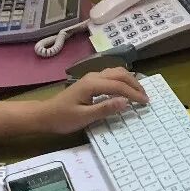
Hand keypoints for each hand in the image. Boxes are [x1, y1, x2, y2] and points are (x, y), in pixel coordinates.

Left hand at [0, 68, 148, 146]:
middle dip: (135, 84)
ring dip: (130, 80)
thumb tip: (125, 102)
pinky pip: (111, 75)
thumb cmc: (62, 118)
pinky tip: (125, 87)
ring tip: (139, 92)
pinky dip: (122, 79)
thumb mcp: (83, 117)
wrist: (44, 115)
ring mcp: (92, 76)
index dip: (134, 94)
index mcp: (93, 84)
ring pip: (117, 72)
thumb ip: (105, 108)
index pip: (119, 86)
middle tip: (145, 97)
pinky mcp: (91, 80)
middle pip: (120, 74)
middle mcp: (94, 76)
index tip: (145, 103)